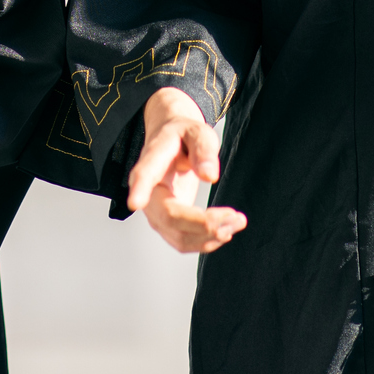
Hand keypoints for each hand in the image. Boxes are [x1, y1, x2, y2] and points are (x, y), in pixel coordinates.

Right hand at [125, 87, 246, 254]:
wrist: (172, 145)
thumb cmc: (183, 136)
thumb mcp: (197, 132)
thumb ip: (203, 149)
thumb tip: (209, 176)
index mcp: (151, 161)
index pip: (143, 177)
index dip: (139, 190)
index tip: (135, 203)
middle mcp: (148, 192)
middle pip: (169, 217)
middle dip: (203, 224)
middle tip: (234, 216)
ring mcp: (156, 212)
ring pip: (179, 237)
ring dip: (210, 237)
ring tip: (237, 221)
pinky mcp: (167, 225)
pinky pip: (184, 242)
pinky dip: (207, 241)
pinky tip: (226, 229)